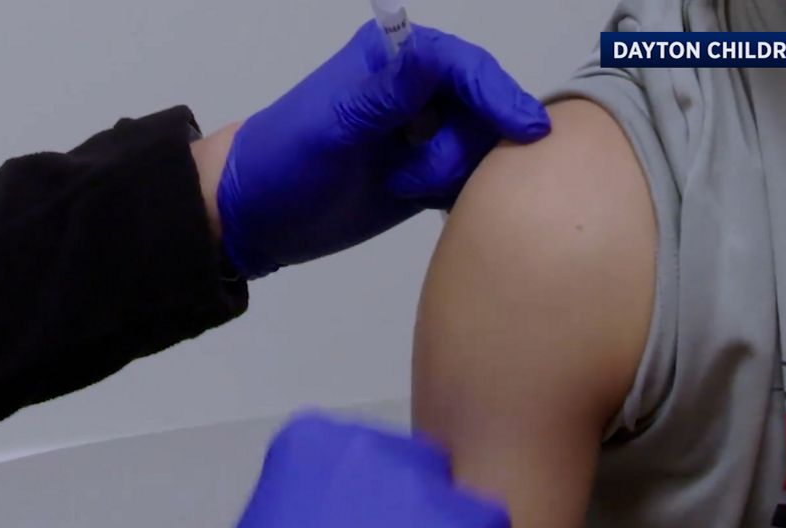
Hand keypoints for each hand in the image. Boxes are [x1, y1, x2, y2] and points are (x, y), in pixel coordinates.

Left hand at [214, 21, 550, 278]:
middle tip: (408, 179)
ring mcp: (425, 134)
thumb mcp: (334, 127)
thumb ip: (387, 95)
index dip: (500, 97)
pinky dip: (456, 196)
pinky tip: (421, 203)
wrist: (257, 217)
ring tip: (400, 188)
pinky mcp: (425, 174)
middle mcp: (418, 91)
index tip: (528, 132)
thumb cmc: (284, 162)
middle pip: (485, 112)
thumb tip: (432, 54)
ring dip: (450, 176)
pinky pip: (468, 181)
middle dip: (461, 149)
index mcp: (395, 59)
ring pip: (481, 151)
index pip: (466, 68)